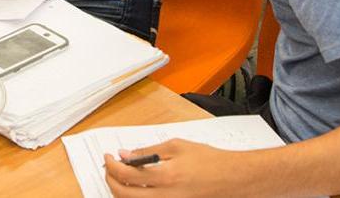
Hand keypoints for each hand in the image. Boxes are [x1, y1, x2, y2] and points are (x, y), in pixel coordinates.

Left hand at [104, 139, 242, 196]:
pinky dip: (135, 197)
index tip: (108, 157)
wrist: (231, 178)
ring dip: (121, 190)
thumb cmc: (209, 161)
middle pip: (123, 194)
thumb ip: (148, 151)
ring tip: (121, 176)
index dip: (111, 165)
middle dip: (111, 180)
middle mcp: (165, 196)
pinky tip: (136, 187)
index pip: (126, 174)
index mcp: (166, 176)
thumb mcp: (177, 147)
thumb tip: (126, 154)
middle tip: (109, 167)